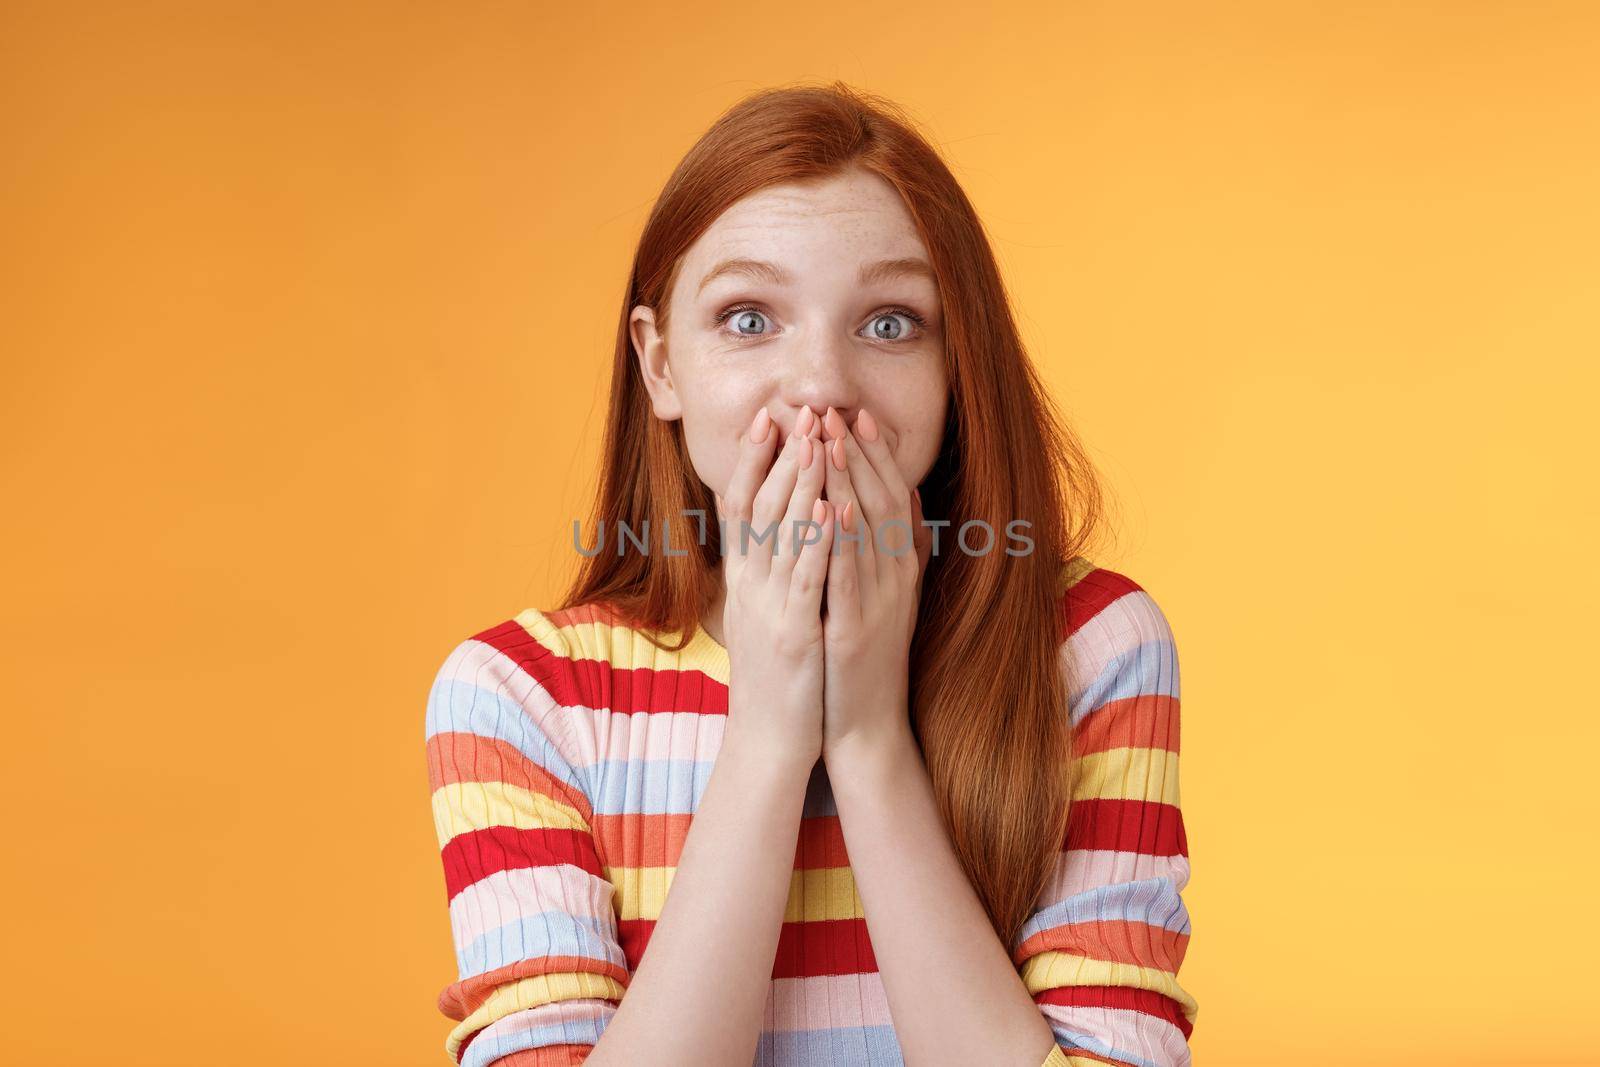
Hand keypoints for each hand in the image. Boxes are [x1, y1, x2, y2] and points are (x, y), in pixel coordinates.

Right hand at [713, 405, 834, 768]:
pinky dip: (816, 542)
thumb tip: (787, 526)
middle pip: (758, 508)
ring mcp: (768, 610)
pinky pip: (805, 581)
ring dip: (799, 484)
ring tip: (816, 440)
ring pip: (780, 535)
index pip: (741, 505)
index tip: (768, 416)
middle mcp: (749, 587)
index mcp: (744, 580)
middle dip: (778, 456)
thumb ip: (773, 569)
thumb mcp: (768, 613)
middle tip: (795, 410)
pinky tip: (831, 509)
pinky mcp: (794, 636)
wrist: (769, 743)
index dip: (752, 459)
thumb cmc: (779, 677)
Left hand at [817, 405, 932, 763]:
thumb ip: (901, 545)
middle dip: (857, 455)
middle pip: (879, 503)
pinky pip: (848, 576)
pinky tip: (831, 507)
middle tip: (836, 411)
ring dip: (847, 481)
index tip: (856, 414)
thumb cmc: (867, 656)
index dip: (875, 455)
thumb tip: (907, 493)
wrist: (865, 725)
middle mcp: (895, 578)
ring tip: (830, 440)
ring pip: (866, 531)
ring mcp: (879, 603)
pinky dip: (841, 540)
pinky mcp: (856, 630)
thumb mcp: (888, 594)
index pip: (890, 497)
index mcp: (899, 568)